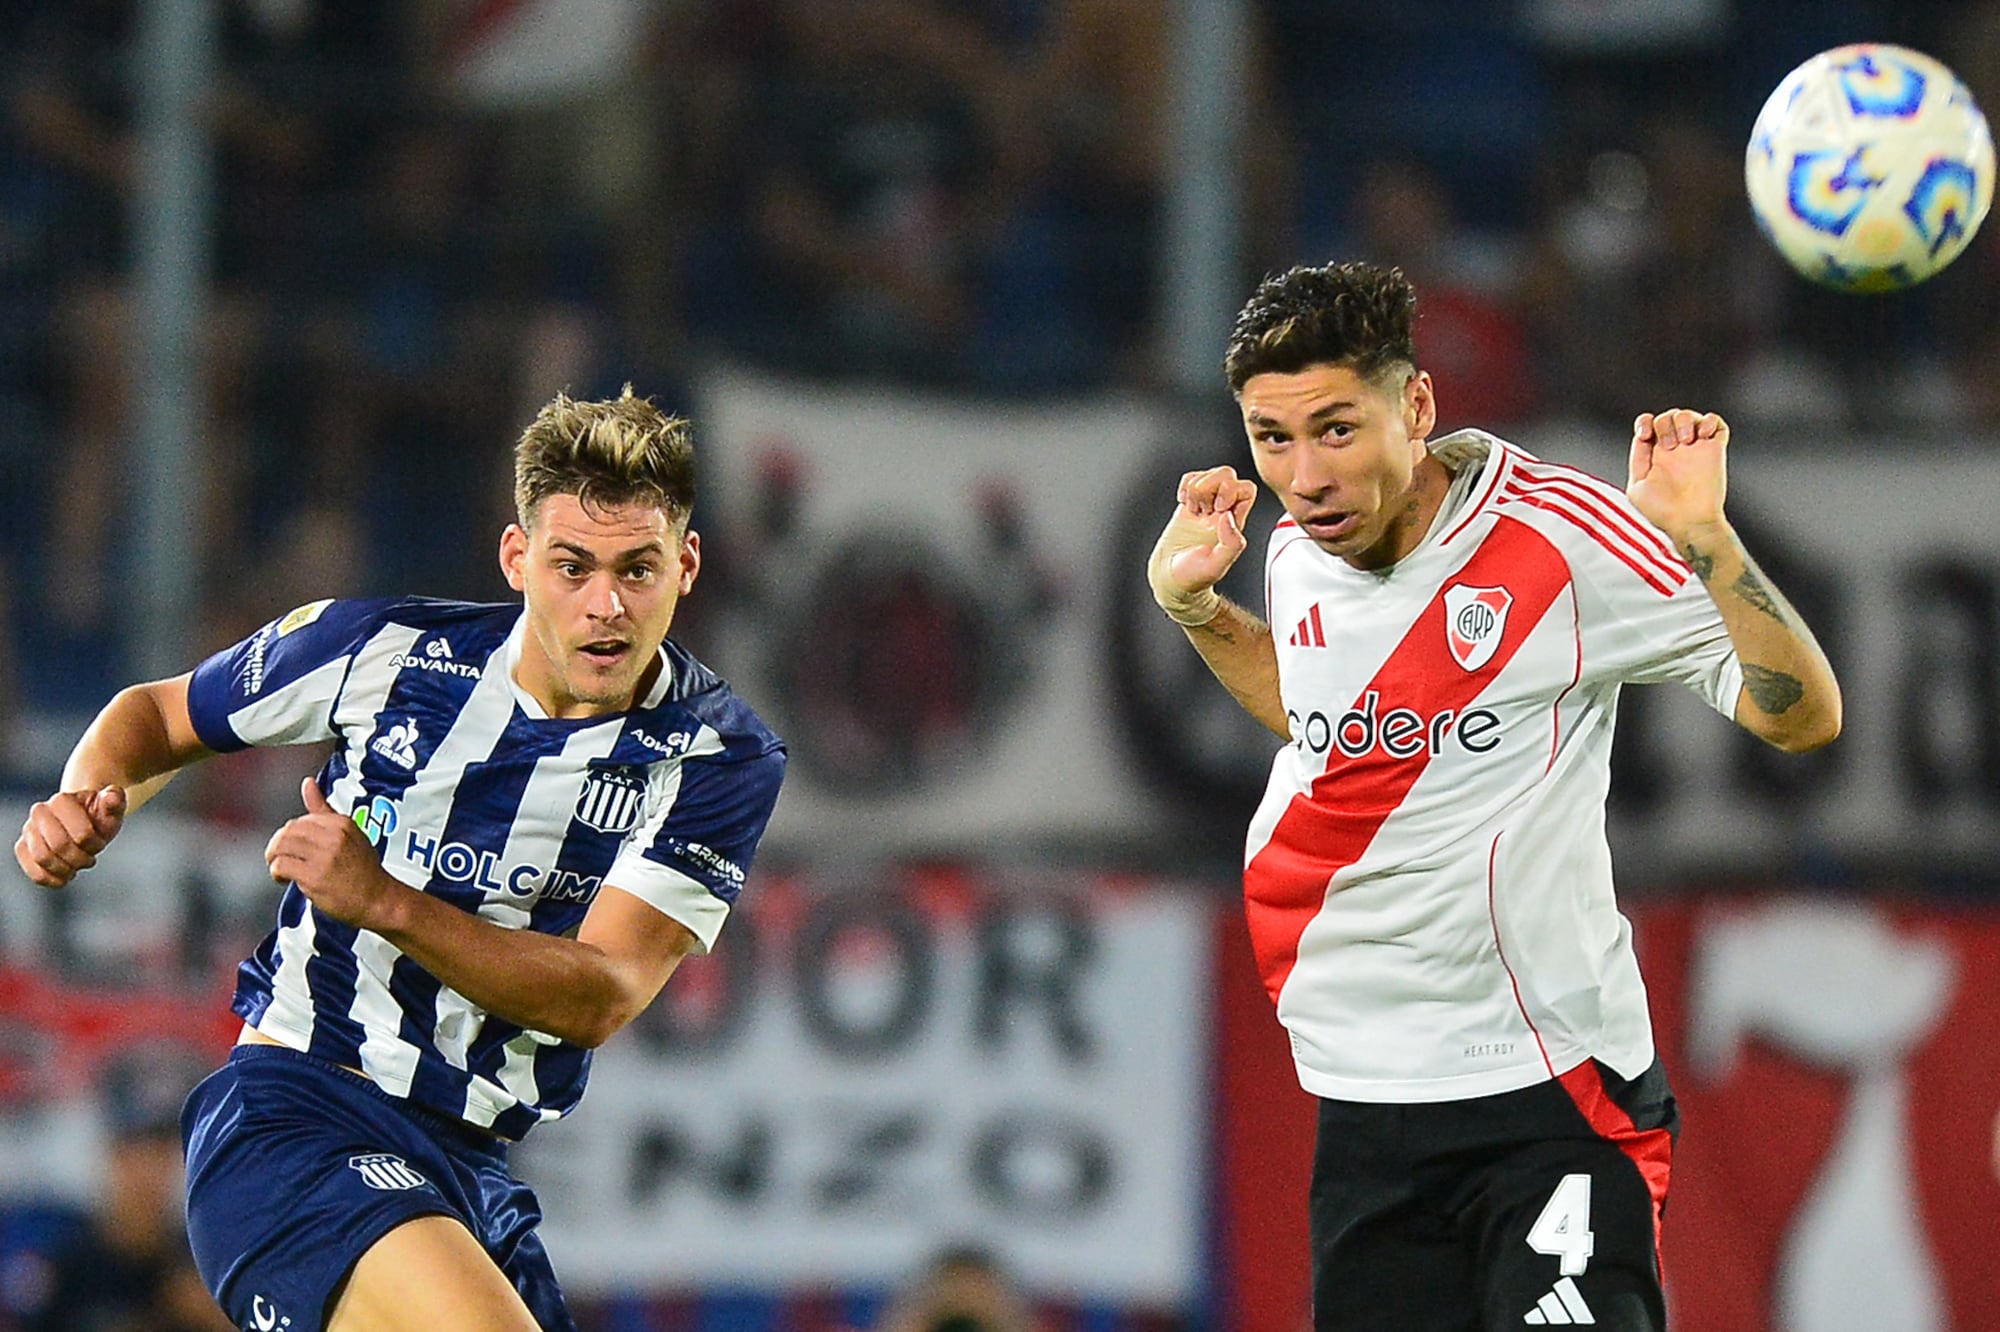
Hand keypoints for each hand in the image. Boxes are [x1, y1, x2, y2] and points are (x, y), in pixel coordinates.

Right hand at [14, 785, 126, 886]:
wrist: (82, 820)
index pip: (81, 834)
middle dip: (80, 859)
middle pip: (58, 846)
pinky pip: (32, 871)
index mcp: (62, 800)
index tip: (100, 843)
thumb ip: (115, 801)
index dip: (94, 845)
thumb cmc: (99, 816)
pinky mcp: (23, 848)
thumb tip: (111, 797)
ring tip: (77, 867)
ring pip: (42, 859)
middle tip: (89, 859)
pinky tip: (64, 878)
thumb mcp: (112, 808)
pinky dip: (51, 880)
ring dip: (66, 870)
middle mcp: (39, 812)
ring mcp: (28, 830)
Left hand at [265, 778, 402, 929]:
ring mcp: (325, 856)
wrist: (379, 900)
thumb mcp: (349, 833)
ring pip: (281, 846)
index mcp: (342, 823)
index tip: (298, 849)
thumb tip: (307, 782)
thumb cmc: (364, 869)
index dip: (294, 836)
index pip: (302, 819)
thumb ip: (324, 809)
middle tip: (282, 859)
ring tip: (281, 869)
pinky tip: (284, 879)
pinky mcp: (314, 876)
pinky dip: (276, 872)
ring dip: (274, 858)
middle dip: (279, 845)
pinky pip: (281, 865)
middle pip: (289, 831)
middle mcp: (334, 836)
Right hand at [1148, 466, 1258, 624]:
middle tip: (1202, 508)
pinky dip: (1185, 485)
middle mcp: (1222, 512)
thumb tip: (1228, 517)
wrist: (1170, 580)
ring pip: (1209, 475)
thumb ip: (1231, 543)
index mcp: (1234, 524)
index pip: (1246, 489)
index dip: (1232, 491)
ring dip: (1197, 486)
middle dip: (1211, 485)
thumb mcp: (1216, 567)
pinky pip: (1191, 480)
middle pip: (1228, 476)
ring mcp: (1205, 507)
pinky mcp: (1187, 505)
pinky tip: (1183, 502)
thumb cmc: (1192, 578)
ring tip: (1192, 508)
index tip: (1217, 509)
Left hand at [1627, 409, 1728, 545]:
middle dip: (1664, 424)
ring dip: (1684, 419)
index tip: (1645, 435)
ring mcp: (1695, 448)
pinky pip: (1716, 422)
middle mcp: (1675, 449)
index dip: (1645, 422)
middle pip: (1667, 417)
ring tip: (1686, 441)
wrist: (1691, 522)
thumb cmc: (1662, 512)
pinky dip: (1710, 421)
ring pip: (1688, 415)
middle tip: (1669, 447)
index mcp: (1654, 456)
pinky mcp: (1715, 449)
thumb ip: (1637, 461)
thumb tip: (1642, 439)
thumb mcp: (1637, 488)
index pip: (1648, 425)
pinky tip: (1703, 435)